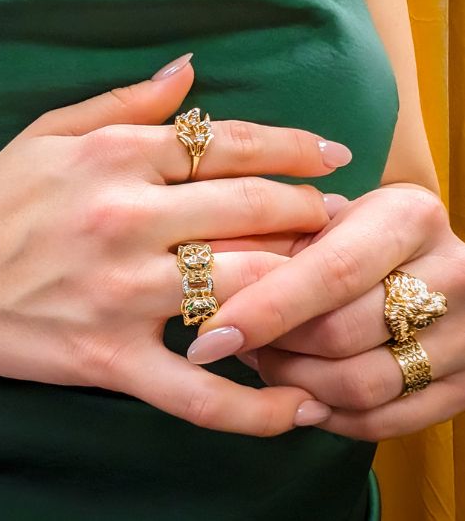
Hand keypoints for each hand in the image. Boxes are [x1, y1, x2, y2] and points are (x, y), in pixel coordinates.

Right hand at [0, 53, 352, 436]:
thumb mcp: (52, 130)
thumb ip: (127, 99)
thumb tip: (190, 67)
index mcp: (117, 156)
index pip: (230, 144)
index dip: (294, 147)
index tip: (332, 154)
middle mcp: (128, 219)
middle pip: (252, 210)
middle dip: (310, 211)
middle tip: (340, 216)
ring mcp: (122, 293)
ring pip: (243, 287)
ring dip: (301, 286)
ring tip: (331, 284)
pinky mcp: (109, 358)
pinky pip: (197, 392)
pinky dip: (254, 408)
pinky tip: (298, 408)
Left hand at [188, 184, 464, 439]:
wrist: (433, 258)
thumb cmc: (361, 231)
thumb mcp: (325, 216)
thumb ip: (270, 239)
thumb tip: (198, 272)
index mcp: (410, 217)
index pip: (331, 272)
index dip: (266, 308)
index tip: (211, 335)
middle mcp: (451, 274)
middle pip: (343, 335)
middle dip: (275, 347)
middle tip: (234, 342)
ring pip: (363, 386)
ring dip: (296, 384)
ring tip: (265, 361)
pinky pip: (388, 420)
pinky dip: (330, 415)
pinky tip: (299, 394)